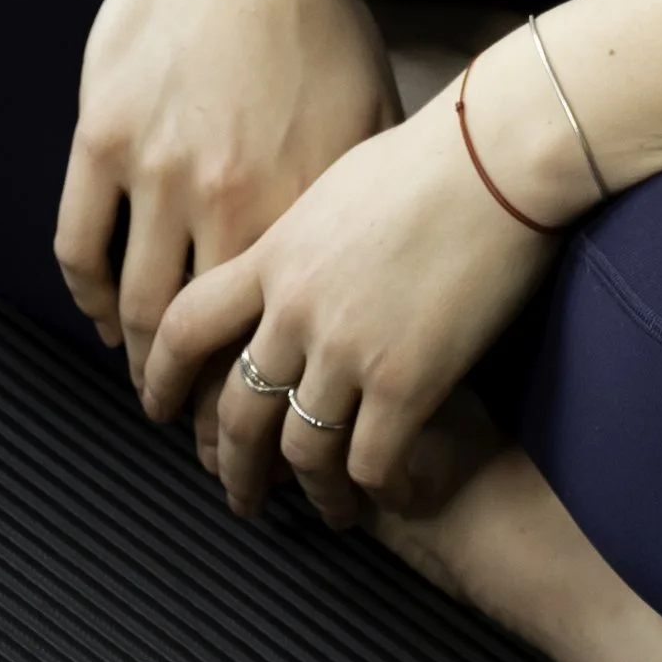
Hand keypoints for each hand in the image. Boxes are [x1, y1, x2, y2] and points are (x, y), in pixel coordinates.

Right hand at [54, 0, 400, 391]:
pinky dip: (88, 296)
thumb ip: (358, 207)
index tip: (264, 430)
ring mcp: (154, 171)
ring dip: (140, 359)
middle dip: (196, 406)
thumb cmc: (317, 24)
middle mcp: (223, 201)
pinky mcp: (102, 138)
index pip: (271, 338)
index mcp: (295, 206)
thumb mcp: (368, 119)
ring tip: (151, 385)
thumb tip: (375, 282)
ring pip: (135, 303)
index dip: (263, 400)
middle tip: (198, 433)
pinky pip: (79, 243)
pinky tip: (104, 317)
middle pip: (197, 340)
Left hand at [138, 70, 564, 523]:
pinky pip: (368, 463)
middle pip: (235, 410)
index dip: (165, 377)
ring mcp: (348, 348)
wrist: (497, 155)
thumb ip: (301, 235)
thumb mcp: (335, 180)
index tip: (163, 410)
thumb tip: (291, 257)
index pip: (188, 326)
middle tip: (238, 492)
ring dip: (309, 491)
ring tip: (326, 508)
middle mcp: (296, 308)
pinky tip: (382, 492)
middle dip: (230, 465)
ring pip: (300, 450)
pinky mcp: (405, 381)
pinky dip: (370, 488)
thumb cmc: (430, 153)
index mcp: (275, 253)